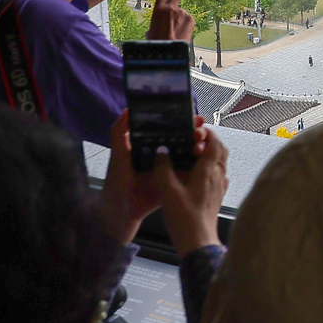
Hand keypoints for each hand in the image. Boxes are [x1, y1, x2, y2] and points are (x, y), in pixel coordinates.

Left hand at [100, 112, 206, 245]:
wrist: (123, 211)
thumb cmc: (117, 182)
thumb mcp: (117, 155)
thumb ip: (118, 133)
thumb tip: (127, 111)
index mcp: (150, 144)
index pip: (170, 127)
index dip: (182, 120)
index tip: (192, 115)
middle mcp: (163, 153)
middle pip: (184, 138)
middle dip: (196, 132)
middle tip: (200, 131)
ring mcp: (172, 167)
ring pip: (190, 153)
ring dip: (200, 147)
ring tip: (202, 144)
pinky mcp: (177, 181)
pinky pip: (191, 171)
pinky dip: (200, 165)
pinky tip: (205, 160)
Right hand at [147, 0, 195, 41]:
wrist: (170, 51)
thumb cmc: (157, 42)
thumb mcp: (151, 28)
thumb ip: (157, 19)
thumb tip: (159, 22)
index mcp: (159, 9)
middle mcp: (172, 8)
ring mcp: (183, 12)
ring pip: (182, 11)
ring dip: (180, 18)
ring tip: (176, 31)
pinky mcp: (191, 19)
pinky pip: (188, 18)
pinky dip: (186, 24)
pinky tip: (182, 32)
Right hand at [156, 125, 229, 254]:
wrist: (198, 242)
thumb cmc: (185, 218)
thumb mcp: (168, 190)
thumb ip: (163, 167)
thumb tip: (162, 151)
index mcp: (209, 170)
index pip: (215, 143)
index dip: (208, 133)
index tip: (197, 128)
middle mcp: (218, 177)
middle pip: (221, 151)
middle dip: (210, 141)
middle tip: (196, 139)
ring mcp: (220, 188)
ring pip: (220, 164)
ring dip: (211, 155)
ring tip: (195, 154)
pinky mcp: (217, 198)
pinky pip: (217, 176)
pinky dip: (210, 169)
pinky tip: (198, 175)